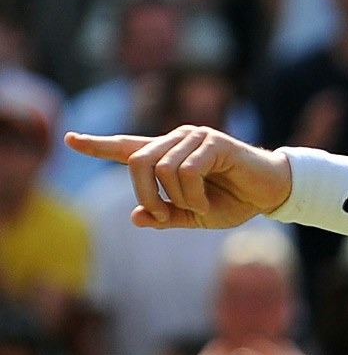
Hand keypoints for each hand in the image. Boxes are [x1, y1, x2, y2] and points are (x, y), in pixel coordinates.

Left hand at [64, 125, 291, 228]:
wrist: (270, 192)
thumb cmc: (235, 201)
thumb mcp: (196, 216)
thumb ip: (167, 217)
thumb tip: (136, 217)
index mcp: (169, 155)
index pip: (127, 146)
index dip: (97, 145)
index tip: (70, 139)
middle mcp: (178, 139)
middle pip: (136, 161)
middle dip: (144, 195)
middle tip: (165, 217)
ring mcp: (196, 137)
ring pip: (161, 168)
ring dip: (176, 199)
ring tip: (197, 210)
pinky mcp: (215, 143)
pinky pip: (186, 171)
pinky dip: (192, 195)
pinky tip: (206, 204)